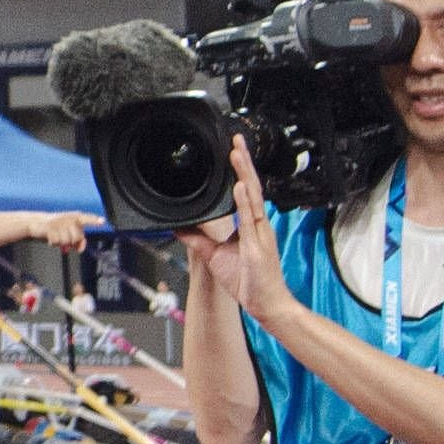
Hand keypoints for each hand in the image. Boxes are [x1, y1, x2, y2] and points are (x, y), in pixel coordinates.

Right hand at [30, 211, 92, 252]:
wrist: (35, 222)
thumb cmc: (54, 227)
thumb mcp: (67, 231)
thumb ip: (77, 239)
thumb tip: (79, 249)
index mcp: (74, 217)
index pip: (87, 218)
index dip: (95, 220)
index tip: (103, 222)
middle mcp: (68, 218)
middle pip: (77, 237)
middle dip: (72, 243)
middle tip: (66, 244)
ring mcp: (59, 222)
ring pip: (67, 241)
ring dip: (61, 244)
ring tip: (56, 239)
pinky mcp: (50, 228)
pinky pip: (56, 242)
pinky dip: (53, 243)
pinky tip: (50, 238)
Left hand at [179, 140, 293, 330]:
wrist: (265, 304)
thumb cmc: (248, 281)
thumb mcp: (214, 255)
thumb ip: (197, 239)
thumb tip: (178, 225)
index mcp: (250, 225)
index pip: (244, 190)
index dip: (239, 170)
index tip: (233, 150)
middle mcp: (257, 225)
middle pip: (250, 187)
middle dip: (243, 163)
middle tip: (235, 140)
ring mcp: (260, 234)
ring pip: (252, 197)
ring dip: (244, 174)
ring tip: (236, 153)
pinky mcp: (257, 247)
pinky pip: (250, 221)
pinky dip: (244, 203)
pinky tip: (239, 187)